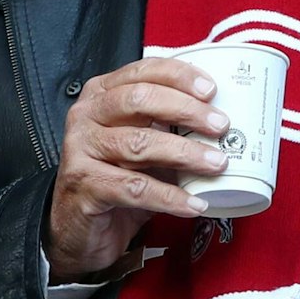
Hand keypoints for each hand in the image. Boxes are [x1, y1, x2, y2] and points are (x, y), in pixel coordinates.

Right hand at [45, 57, 228, 281]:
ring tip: (217, 164)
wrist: (79, 228)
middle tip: (219, 125)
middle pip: (140, 100)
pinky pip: (135, 187)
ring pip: (139, 144)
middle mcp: (87, 115)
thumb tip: (220, 122)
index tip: (211, 90)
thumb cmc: (115, 178)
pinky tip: (195, 203)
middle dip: (186, 110)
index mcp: (101, 94)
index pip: (142, 71)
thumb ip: (167, 126)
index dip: (179, 77)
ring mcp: (81, 149)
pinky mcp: (84, 185)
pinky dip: (170, 197)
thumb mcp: (141, 144)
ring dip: (185, 154)